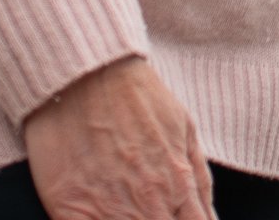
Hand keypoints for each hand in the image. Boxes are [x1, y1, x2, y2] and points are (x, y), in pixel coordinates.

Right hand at [22, 57, 208, 219]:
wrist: (86, 73)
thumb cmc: (137, 97)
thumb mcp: (185, 128)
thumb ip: (199, 179)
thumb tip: (209, 215)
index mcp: (178, 186)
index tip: (179, 218)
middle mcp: (147, 204)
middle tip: (152, 210)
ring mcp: (108, 210)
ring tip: (129, 209)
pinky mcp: (70, 210)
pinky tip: (102, 214)